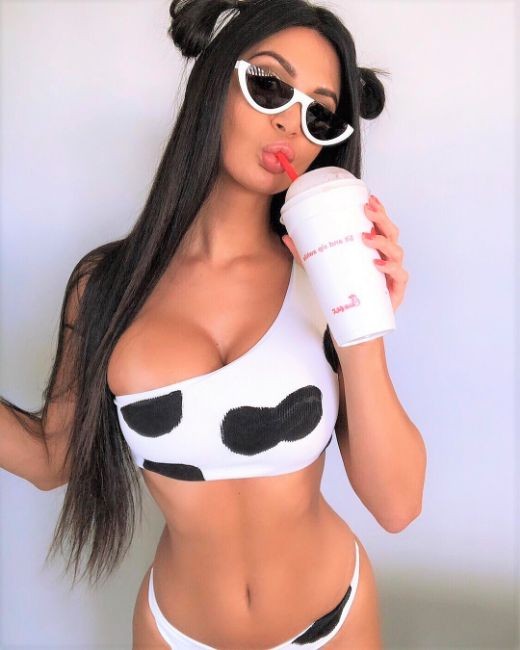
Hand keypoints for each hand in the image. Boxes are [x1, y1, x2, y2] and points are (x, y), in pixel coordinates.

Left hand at [281, 193, 408, 312]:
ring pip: (396, 252)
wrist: (356, 328)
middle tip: (367, 211)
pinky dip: (391, 268)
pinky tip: (378, 264)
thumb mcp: (323, 271)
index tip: (369, 198)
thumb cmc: (347, 296)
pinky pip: (400, 276)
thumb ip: (307, 255)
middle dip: (381, 219)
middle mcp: (387, 259)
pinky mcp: (395, 292)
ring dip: (383, 242)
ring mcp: (393, 275)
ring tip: (366, 238)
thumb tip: (287, 237)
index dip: (379, 211)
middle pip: (391, 233)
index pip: (381, 226)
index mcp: (375, 251)